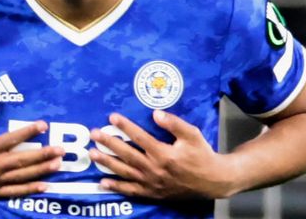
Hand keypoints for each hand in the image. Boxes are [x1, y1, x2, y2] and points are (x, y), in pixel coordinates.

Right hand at [0, 100, 63, 196]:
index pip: (10, 140)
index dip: (28, 132)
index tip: (44, 125)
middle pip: (21, 160)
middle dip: (43, 155)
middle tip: (61, 150)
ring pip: (21, 176)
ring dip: (41, 171)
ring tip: (58, 164)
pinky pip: (13, 192)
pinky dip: (29, 190)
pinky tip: (45, 186)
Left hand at [89, 110, 238, 199]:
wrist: (212, 181)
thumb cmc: (201, 155)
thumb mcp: (192, 135)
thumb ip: (174, 123)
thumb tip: (155, 113)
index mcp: (163, 153)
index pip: (139, 137)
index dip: (125, 126)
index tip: (112, 117)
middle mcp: (154, 169)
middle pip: (127, 154)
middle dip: (109, 143)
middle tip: (94, 134)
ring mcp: (152, 183)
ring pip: (125, 172)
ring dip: (107, 163)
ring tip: (92, 154)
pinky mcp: (152, 193)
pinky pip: (131, 191)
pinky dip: (117, 187)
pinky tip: (103, 182)